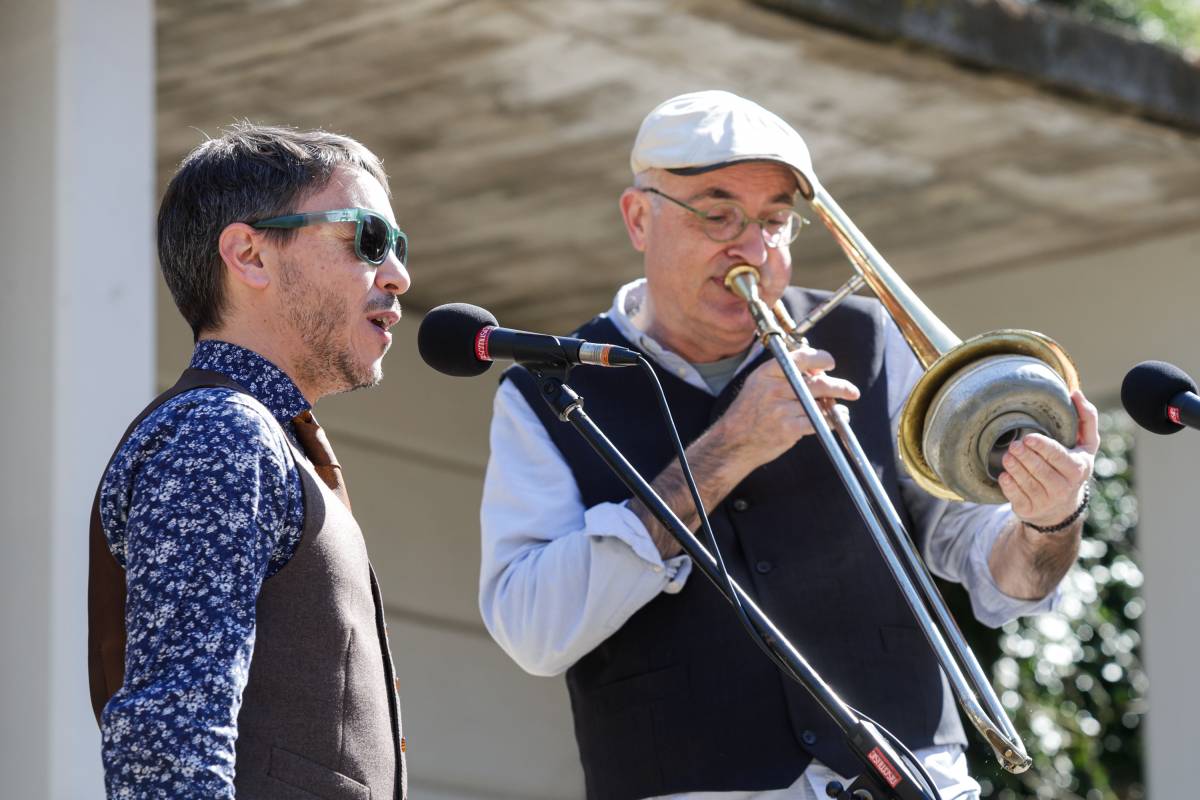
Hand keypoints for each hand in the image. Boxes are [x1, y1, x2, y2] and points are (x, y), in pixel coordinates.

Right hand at [714, 346, 859, 473]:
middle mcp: (774, 388)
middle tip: (852, 390)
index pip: (801, 357)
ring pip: (821, 402)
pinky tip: (835, 419)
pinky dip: (831, 420)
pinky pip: (819, 421)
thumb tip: (818, 370)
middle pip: (818, 382)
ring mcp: (781, 408)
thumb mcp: (758, 384)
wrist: (733, 442)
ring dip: (836, 406)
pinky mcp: (788, 428)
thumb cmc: (749, 413)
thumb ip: (784, 374)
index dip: (821, 358)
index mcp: (767, 372)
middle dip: (839, 386)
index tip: (830, 363)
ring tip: (842, 408)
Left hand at [999, 390, 1099, 528]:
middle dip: (1023, 455)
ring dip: (1013, 466)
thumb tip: (1075, 393)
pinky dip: (1007, 483)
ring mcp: (1046, 501)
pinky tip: (1005, 474)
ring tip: (1007, 456)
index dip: (1042, 447)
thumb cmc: (1072, 465)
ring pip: (1025, 481)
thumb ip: (1086, 418)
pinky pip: (1014, 495)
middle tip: (1014, 446)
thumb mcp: (1086, 444)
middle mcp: (1064, 487)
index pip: (1057, 456)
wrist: (1062, 506)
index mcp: (1078, 468)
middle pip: (1038, 468)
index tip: (1028, 437)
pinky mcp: (1029, 510)